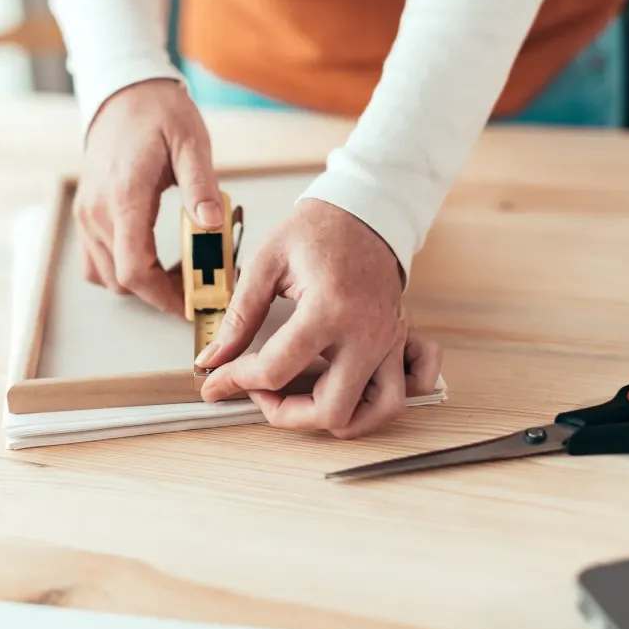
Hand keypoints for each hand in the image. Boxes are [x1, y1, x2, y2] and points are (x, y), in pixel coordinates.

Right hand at [75, 78, 222, 313]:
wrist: (122, 92)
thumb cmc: (158, 113)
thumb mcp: (191, 142)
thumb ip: (201, 186)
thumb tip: (212, 225)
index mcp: (124, 197)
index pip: (134, 268)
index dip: (163, 296)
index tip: (192, 302)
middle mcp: (97, 211)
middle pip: (123, 279)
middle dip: (160, 291)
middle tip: (198, 281)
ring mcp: (86, 215)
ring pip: (107, 276)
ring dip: (142, 282)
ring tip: (179, 268)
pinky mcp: (85, 214)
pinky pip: (95, 261)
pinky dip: (121, 269)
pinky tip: (152, 257)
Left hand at [195, 199, 442, 438]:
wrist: (363, 210)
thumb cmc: (318, 230)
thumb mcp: (265, 264)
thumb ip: (239, 316)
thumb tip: (214, 357)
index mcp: (330, 309)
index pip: (277, 370)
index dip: (236, 381)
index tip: (216, 381)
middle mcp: (367, 332)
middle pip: (332, 410)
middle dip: (286, 414)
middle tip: (261, 393)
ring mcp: (391, 340)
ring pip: (379, 411)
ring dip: (340, 418)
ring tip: (305, 400)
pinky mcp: (402, 339)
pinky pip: (415, 384)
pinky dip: (389, 397)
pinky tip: (358, 390)